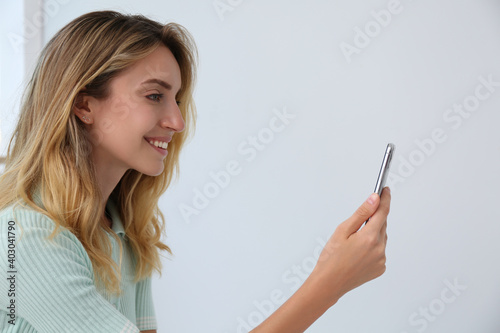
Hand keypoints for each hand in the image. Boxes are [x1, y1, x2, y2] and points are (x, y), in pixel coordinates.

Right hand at [312, 187, 390, 306]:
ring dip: (372, 234)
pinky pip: (380, 251)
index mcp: (369, 237)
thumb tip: (374, 199)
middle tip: (357, 222)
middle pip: (382, 225)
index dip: (385, 199)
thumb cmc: (331, 258)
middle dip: (373, 219)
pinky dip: (372, 247)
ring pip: (381, 238)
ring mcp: (381, 260)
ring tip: (353, 242)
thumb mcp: (342, 230)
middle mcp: (379, 249)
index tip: (385, 190)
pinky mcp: (380, 268)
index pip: (382, 212)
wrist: (329, 283)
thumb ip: (361, 213)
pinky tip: (358, 252)